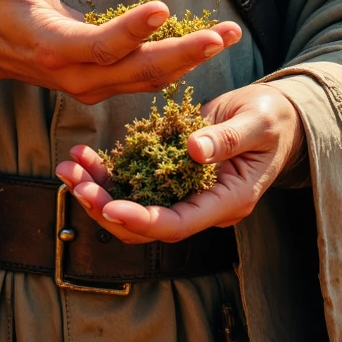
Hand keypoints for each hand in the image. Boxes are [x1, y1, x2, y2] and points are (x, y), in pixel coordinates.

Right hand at [0, 0, 240, 111]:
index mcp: (51, 46)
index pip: (99, 45)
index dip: (132, 30)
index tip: (164, 8)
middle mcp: (75, 76)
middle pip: (136, 72)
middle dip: (182, 55)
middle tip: (221, 36)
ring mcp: (91, 86)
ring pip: (148, 80)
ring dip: (191, 59)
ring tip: (229, 35)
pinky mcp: (103, 85)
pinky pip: (146, 80)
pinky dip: (179, 65)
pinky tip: (208, 44)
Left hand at [55, 82, 303, 243]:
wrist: (273, 115)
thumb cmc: (272, 118)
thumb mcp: (256, 122)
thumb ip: (227, 138)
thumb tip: (194, 152)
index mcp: (227, 200)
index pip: (179, 224)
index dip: (143, 220)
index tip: (110, 207)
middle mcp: (201, 205)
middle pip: (147, 226)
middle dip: (107, 209)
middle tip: (75, 185)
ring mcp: (183, 192)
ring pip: (132, 207)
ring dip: (96, 192)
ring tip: (67, 168)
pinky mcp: (169, 174)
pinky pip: (131, 183)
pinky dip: (104, 173)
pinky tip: (81, 156)